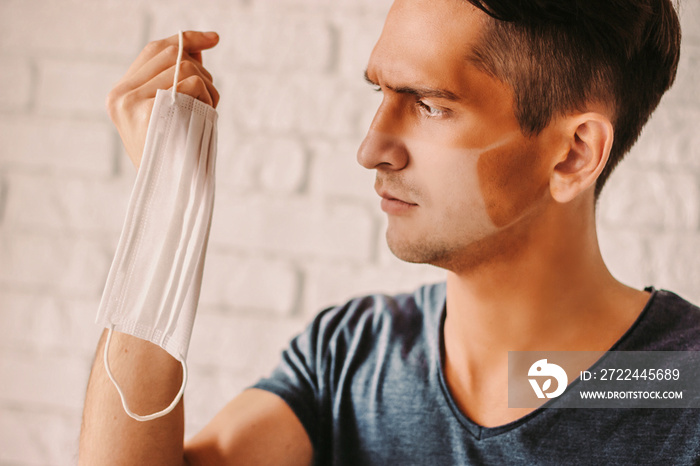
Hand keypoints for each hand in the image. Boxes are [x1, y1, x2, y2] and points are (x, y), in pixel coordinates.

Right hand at [106, 31, 220, 168]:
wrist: (169, 192)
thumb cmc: (174, 154)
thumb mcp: (171, 113)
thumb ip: (177, 79)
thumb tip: (199, 46)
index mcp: (120, 93)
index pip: (155, 49)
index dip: (186, 39)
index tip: (213, 39)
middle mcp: (120, 95)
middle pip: (173, 55)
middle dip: (202, 72)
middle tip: (210, 98)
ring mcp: (132, 103)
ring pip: (186, 69)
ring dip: (209, 89)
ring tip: (207, 113)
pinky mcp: (149, 112)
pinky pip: (191, 86)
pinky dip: (208, 98)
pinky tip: (205, 118)